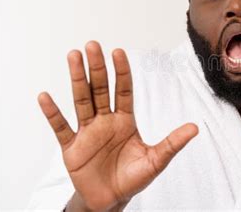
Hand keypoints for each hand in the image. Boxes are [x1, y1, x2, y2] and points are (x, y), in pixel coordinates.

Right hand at [38, 41, 197, 210]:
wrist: (110, 200)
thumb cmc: (132, 178)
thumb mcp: (155, 160)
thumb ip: (172, 143)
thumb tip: (195, 128)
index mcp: (125, 121)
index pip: (124, 91)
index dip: (122, 72)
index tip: (118, 51)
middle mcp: (105, 121)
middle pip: (100, 89)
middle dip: (98, 68)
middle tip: (92, 45)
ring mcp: (87, 132)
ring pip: (81, 101)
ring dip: (77, 79)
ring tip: (73, 57)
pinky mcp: (71, 148)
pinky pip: (60, 128)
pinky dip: (53, 113)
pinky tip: (45, 96)